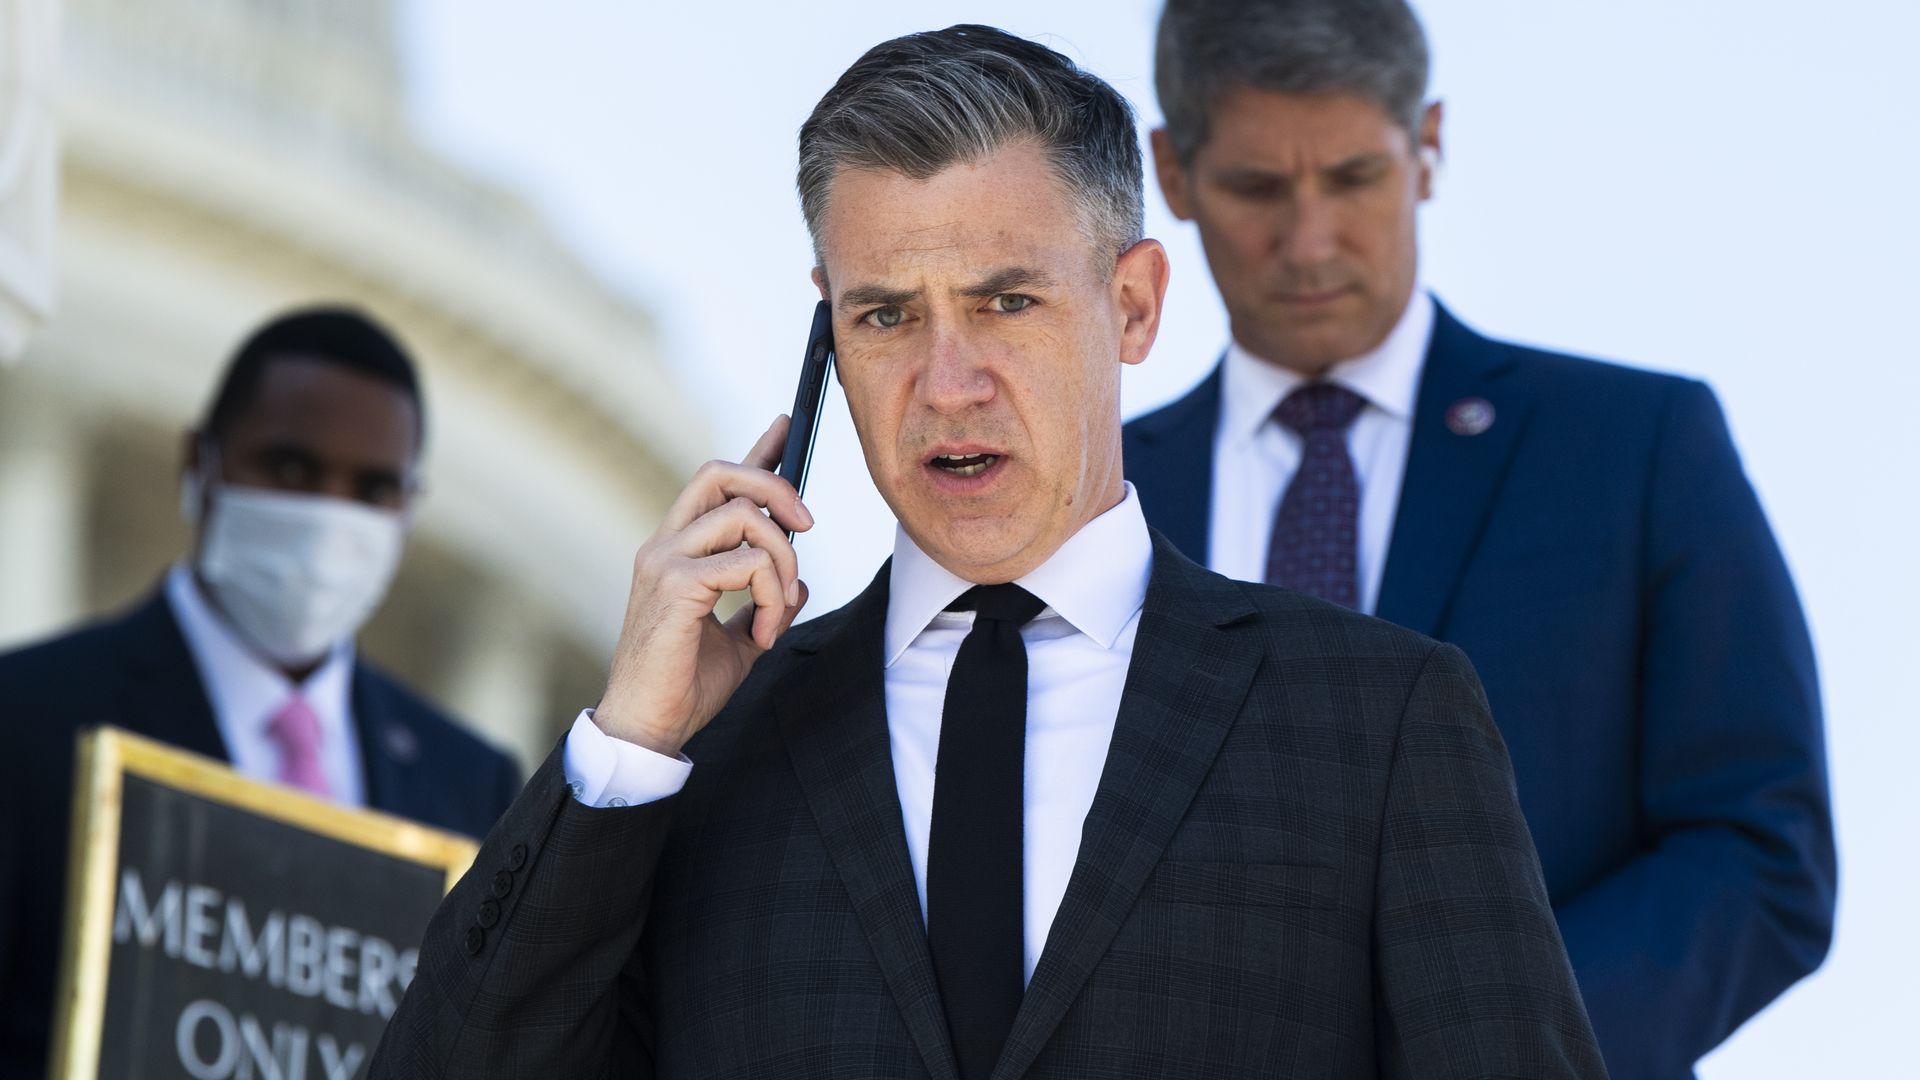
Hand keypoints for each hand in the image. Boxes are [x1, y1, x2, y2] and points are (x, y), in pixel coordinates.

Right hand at [593, 416, 812, 755]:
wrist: (649, 728)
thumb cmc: (684, 686)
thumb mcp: (739, 640)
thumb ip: (763, 605)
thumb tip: (799, 584)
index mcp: (677, 551)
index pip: (716, 485)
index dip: (756, 453)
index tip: (787, 426)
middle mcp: (665, 545)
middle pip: (721, 473)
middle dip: (776, 487)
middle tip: (807, 527)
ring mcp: (665, 562)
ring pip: (745, 517)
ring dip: (783, 562)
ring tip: (778, 611)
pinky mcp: (675, 586)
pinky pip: (748, 564)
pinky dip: (771, 596)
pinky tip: (763, 635)